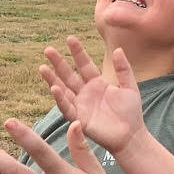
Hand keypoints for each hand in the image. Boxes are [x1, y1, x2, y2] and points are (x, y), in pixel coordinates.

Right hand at [40, 37, 145, 156]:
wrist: (131, 135)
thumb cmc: (131, 113)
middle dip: (58, 63)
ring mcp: (80, 105)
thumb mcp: (129, 87)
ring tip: (42, 67)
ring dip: (52, 79)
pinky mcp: (79, 119)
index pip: (84, 64)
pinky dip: (60, 98)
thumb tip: (118, 49)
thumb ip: (123, 69)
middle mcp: (85, 92)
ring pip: (63, 90)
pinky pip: (67, 107)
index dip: (77, 52)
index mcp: (96, 83)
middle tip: (47, 50)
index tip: (70, 38)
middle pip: (68, 74)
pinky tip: (54, 88)